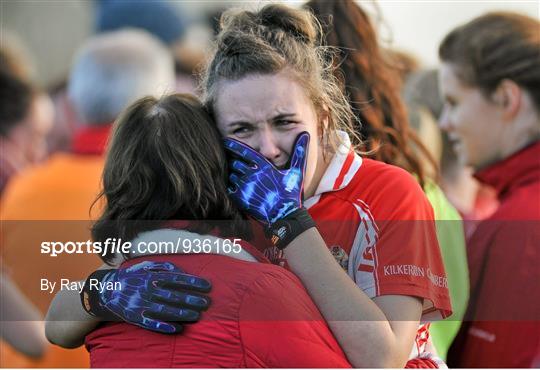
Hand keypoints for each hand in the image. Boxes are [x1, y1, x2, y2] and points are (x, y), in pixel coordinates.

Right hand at [81, 261, 210, 333]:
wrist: (106, 290)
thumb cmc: (133, 276)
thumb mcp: (146, 265)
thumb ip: (164, 266)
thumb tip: (181, 270)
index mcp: (151, 276)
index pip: (177, 279)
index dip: (193, 283)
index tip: (207, 286)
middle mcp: (147, 290)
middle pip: (174, 296)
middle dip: (192, 299)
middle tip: (207, 303)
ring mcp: (141, 304)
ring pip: (166, 311)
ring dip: (183, 314)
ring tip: (197, 315)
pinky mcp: (135, 317)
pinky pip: (152, 324)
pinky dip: (165, 327)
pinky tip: (178, 329)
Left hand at [223, 132, 309, 225]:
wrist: (285, 215)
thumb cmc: (291, 192)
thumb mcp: (297, 170)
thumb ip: (299, 151)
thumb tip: (305, 134)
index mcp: (263, 166)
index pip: (242, 150)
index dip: (232, 144)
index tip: (226, 141)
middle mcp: (252, 175)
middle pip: (234, 162)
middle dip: (233, 160)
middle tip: (231, 159)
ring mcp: (245, 187)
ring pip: (230, 174)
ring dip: (232, 173)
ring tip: (236, 174)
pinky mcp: (241, 199)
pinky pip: (229, 188)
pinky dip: (231, 185)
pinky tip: (237, 186)